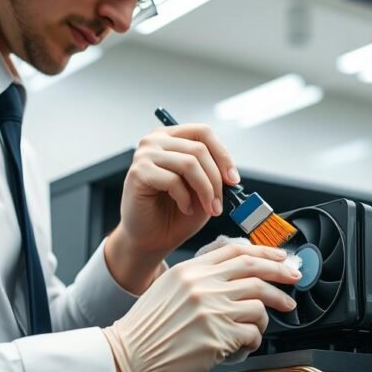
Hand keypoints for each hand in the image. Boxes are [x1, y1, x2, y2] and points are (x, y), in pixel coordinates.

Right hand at [102, 243, 300, 371]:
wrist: (127, 356)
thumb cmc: (146, 330)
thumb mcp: (168, 288)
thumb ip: (200, 278)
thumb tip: (237, 277)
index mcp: (190, 270)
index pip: (236, 251)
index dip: (265, 252)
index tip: (281, 258)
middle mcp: (202, 285)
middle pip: (255, 271)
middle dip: (281, 275)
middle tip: (294, 282)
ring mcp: (211, 310)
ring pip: (259, 303)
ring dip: (268, 315)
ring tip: (266, 323)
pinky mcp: (218, 336)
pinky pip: (252, 333)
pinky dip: (254, 340)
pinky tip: (243, 345)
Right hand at [107, 124, 238, 292]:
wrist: (151, 239)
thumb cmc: (176, 214)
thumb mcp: (203, 190)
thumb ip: (214, 174)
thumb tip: (230, 173)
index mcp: (172, 138)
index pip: (204, 132)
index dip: (223, 155)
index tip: (233, 179)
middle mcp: (155, 141)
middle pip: (198, 149)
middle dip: (216, 180)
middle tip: (219, 204)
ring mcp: (144, 155)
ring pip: (189, 163)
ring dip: (205, 190)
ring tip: (207, 208)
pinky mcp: (138, 172)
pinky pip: (173, 180)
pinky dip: (185, 199)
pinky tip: (186, 209)